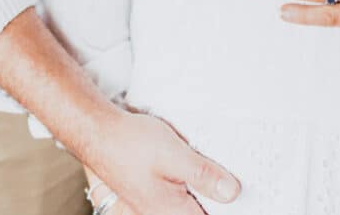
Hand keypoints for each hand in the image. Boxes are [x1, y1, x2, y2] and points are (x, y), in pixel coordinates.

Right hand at [86, 107, 239, 214]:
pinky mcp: (152, 192)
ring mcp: (155, 204)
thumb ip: (203, 175)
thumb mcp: (174, 155)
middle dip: (216, 197)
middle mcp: (162, 214)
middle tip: (231, 178)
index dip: (227, 207)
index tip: (241, 191)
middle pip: (200, 212)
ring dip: (203, 189)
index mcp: (172, 212)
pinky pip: (179, 194)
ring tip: (217, 171)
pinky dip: (191, 183)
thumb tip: (232, 193)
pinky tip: (195, 165)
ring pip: (190, 203)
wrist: (98, 132)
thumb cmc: (130, 143)